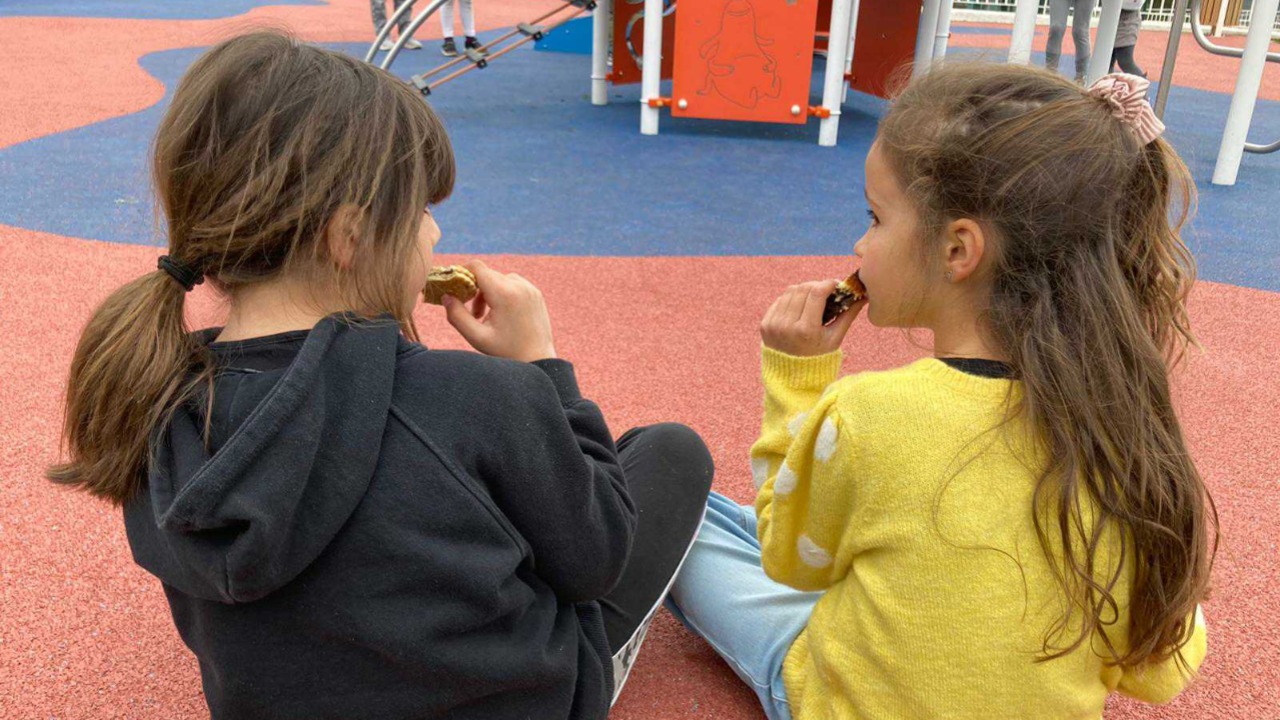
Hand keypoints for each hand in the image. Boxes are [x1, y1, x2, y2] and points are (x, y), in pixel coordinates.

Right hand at [443, 260, 557, 362]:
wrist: (539, 360)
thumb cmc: (507, 352)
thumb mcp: (477, 337)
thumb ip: (457, 315)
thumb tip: (446, 296)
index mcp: (504, 294)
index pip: (477, 267)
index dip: (462, 274)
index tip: (457, 290)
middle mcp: (518, 285)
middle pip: (487, 274)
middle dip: (475, 290)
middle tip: (475, 315)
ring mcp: (530, 288)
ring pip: (499, 279)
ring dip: (489, 292)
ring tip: (489, 316)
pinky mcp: (535, 293)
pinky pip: (513, 284)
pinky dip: (503, 293)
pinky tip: (503, 314)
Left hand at [760, 280, 862, 356]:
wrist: (791, 377)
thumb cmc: (819, 357)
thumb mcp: (835, 338)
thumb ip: (848, 315)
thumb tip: (863, 295)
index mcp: (806, 330)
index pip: (816, 293)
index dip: (828, 283)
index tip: (837, 284)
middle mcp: (787, 326)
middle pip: (803, 289)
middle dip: (817, 286)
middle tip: (827, 291)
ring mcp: (773, 325)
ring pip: (790, 291)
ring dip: (804, 291)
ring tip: (813, 300)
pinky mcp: (765, 324)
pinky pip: (779, 301)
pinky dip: (791, 300)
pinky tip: (800, 308)